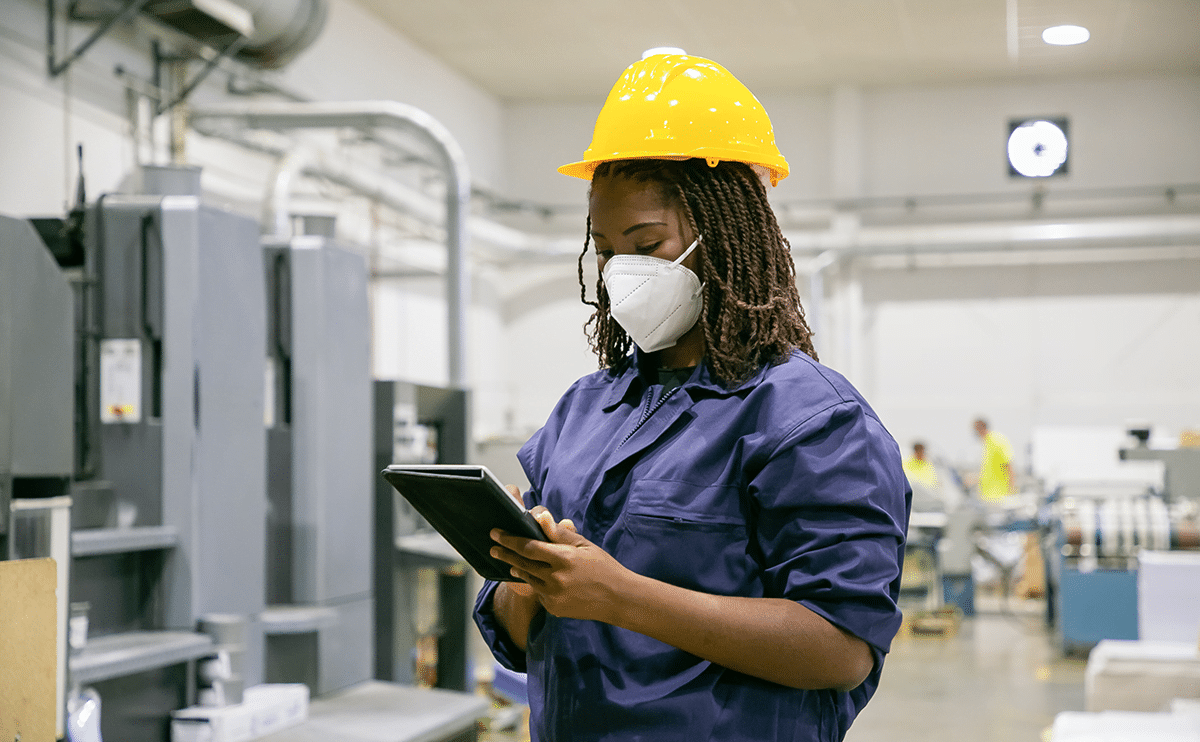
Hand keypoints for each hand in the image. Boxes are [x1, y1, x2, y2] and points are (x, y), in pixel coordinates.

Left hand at [490, 505, 630, 622]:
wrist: (617, 599)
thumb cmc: (602, 567)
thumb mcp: (584, 545)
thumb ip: (559, 533)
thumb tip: (541, 517)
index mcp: (563, 558)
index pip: (528, 547)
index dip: (509, 539)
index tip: (496, 534)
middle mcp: (555, 578)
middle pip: (522, 563)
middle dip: (506, 554)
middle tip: (493, 547)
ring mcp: (553, 596)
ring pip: (528, 578)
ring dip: (517, 568)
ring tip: (510, 561)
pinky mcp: (554, 608)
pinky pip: (538, 592)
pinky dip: (535, 583)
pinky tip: (535, 577)